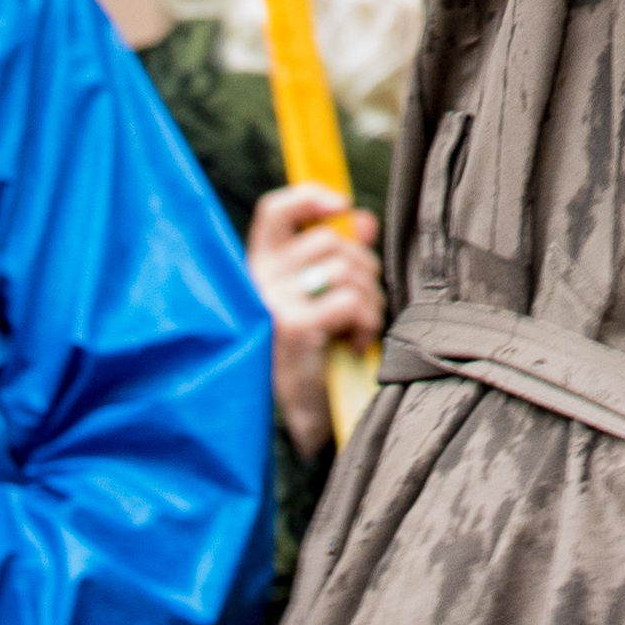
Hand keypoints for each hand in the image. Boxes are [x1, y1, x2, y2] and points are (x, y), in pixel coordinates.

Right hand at [251, 179, 384, 447]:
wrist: (290, 426)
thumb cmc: (304, 361)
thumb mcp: (312, 303)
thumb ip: (335, 257)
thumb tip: (363, 220)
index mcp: (255, 270)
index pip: (275, 211)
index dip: (310, 198)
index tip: (340, 205)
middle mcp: (257, 280)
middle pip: (332, 241)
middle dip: (363, 269)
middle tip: (360, 307)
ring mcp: (273, 303)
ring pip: (348, 269)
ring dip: (369, 300)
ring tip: (356, 329)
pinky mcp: (294, 327)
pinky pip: (351, 301)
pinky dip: (365, 322)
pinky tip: (354, 345)